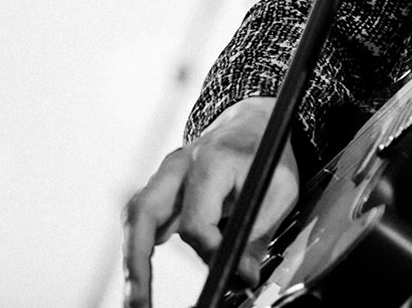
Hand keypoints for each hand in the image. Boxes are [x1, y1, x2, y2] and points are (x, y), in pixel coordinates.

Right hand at [121, 96, 299, 306]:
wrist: (255, 122)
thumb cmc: (268, 154)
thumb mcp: (279, 190)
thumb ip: (258, 234)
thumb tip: (242, 276)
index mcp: (212, 160)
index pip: (196, 220)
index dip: (210, 252)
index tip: (228, 272)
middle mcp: (179, 164)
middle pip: (143, 213)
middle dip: (137, 262)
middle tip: (140, 302)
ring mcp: (165, 174)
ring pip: (136, 216)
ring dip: (132, 259)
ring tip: (136, 298)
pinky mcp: (161, 186)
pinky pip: (142, 217)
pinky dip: (139, 245)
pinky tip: (142, 275)